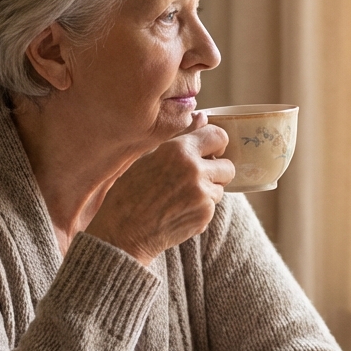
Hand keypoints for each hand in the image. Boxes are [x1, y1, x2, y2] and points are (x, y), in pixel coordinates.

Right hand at [85, 115, 234, 265]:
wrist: (122, 233)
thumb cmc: (129, 193)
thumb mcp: (149, 157)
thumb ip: (181, 137)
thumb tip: (202, 117)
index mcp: (179, 150)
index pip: (219, 136)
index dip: (216, 144)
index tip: (209, 152)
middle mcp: (195, 171)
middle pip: (228, 167)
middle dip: (216, 172)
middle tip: (194, 179)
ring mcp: (202, 196)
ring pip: (220, 189)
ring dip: (207, 192)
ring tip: (179, 197)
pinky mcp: (205, 217)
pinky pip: (211, 207)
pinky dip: (199, 209)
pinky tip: (177, 211)